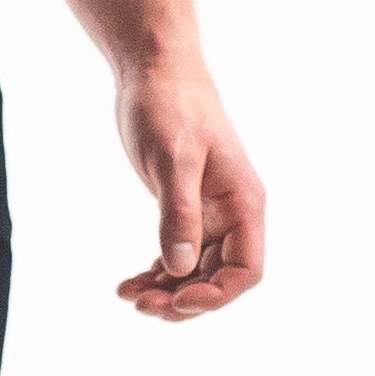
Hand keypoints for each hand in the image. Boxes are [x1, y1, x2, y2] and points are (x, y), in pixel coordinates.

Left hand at [116, 53, 264, 320]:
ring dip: (167, 290)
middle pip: (219, 277)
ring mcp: (210, 212)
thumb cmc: (169, 106)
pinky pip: (179, 254)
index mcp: (242, 202)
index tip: (176, 300)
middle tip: (140, 304)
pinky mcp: (185, 207)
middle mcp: (232, 212)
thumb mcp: (171, 160)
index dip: (216, 294)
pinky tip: (129, 282)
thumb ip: (178, 214)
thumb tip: (179, 268)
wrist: (155, 71)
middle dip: (184, 299)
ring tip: (128, 295)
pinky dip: (158, 272)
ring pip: (196, 270)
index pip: (246, 269)